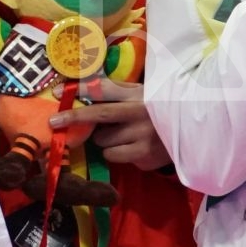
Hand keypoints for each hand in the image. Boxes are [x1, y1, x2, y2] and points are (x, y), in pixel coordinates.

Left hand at [49, 79, 171, 170]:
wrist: (191, 133)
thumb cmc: (157, 110)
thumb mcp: (141, 94)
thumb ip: (113, 90)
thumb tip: (77, 88)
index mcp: (139, 94)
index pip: (105, 89)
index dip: (80, 90)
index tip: (56, 93)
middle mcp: (141, 115)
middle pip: (99, 116)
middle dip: (73, 118)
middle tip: (54, 122)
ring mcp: (143, 138)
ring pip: (104, 142)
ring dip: (105, 140)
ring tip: (121, 134)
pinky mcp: (144, 158)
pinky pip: (115, 157)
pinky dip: (118, 153)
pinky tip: (133, 147)